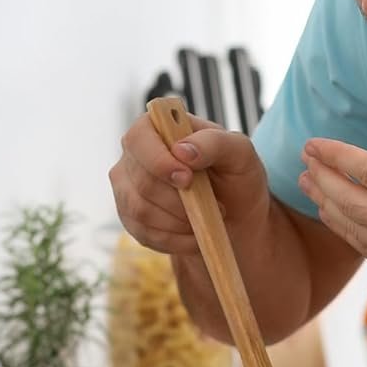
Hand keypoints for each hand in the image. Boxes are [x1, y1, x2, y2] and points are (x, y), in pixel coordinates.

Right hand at [110, 110, 270, 257]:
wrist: (234, 213)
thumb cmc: (235, 174)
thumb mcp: (239, 153)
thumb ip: (214, 143)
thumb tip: (182, 151)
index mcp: (156, 127)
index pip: (139, 139)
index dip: (159, 162)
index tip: (187, 179)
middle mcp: (133, 155)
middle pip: (141, 181)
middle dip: (180, 201)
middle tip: (215, 205)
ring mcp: (127, 187)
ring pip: (140, 210)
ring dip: (180, 221)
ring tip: (207, 218)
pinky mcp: (130, 218)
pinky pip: (144, 233)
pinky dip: (175, 239)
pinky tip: (194, 234)